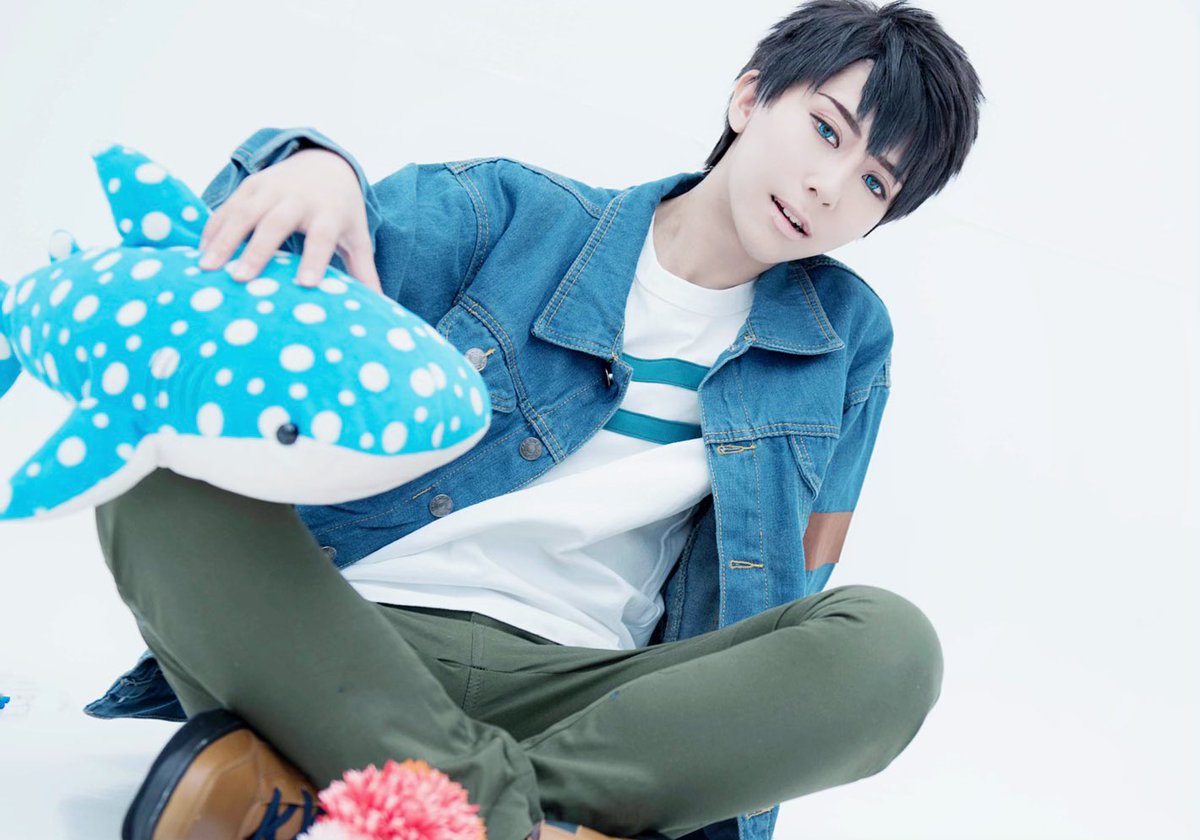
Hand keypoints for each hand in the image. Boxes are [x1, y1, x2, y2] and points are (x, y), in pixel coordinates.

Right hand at [197, 147, 382, 293]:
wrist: (325, 164)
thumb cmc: (341, 212)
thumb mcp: (357, 236)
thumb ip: (364, 271)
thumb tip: (380, 306)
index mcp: (328, 212)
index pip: (322, 236)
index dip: (315, 258)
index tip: (306, 284)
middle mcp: (298, 198)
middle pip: (276, 223)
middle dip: (257, 250)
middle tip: (240, 278)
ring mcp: (270, 189)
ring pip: (244, 212)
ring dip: (223, 239)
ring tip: (207, 268)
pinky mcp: (250, 186)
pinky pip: (227, 208)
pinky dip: (212, 229)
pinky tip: (200, 253)